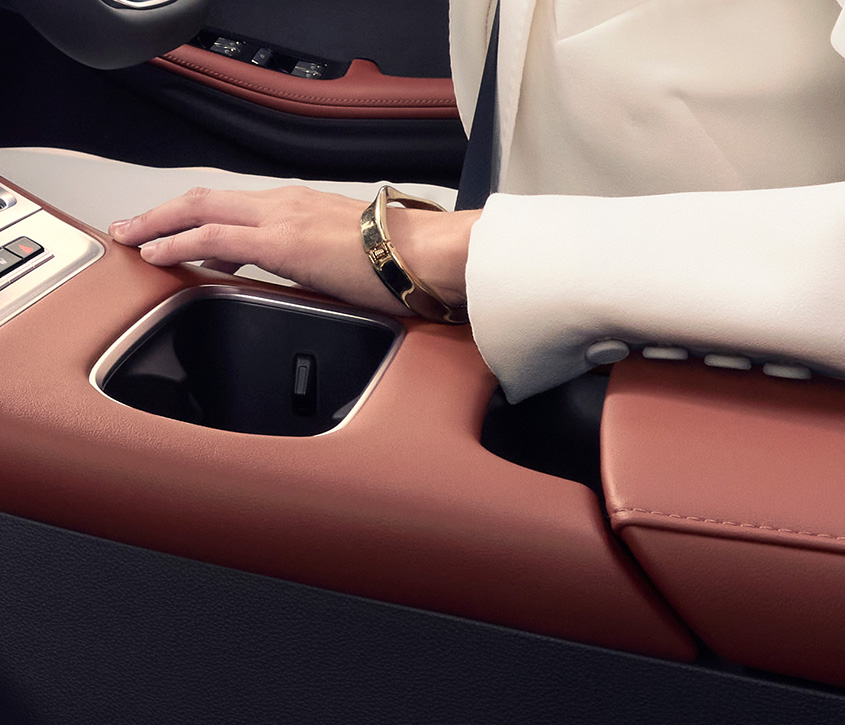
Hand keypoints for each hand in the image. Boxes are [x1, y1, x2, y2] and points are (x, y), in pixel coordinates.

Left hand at [109, 185, 478, 315]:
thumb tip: (298, 277)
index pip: (232, 206)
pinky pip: (214, 237)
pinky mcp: (282, 243)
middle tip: (131, 228)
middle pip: (204, 199)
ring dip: (159, 223)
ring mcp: (281, 219)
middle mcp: (283, 204)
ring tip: (132, 239)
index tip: (170, 231)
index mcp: (298, 208)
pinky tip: (157, 253)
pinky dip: (178, 242)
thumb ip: (311, 260)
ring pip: (200, 210)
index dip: (193, 216)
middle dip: (161, 213)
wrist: (425, 255)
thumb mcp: (343, 255)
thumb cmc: (397, 260)